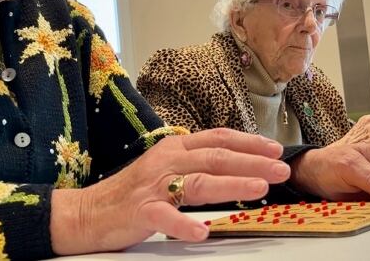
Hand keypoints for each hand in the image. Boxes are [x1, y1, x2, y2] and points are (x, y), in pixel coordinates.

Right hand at [50, 128, 289, 254]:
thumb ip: (197, 164)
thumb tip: (238, 164)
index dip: (249, 141)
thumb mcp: (167, 168)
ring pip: (197, 182)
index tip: (276, 148)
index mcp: (175, 147)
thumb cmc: (133, 192)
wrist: (88, 212)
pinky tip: (203, 231)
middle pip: (215, 157)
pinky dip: (183, 224)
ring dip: (231, 184)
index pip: (218, 138)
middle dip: (252, 161)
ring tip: (259, 188)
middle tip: (281, 168)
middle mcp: (166, 160)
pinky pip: (164, 217)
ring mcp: (153, 186)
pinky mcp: (140, 211)